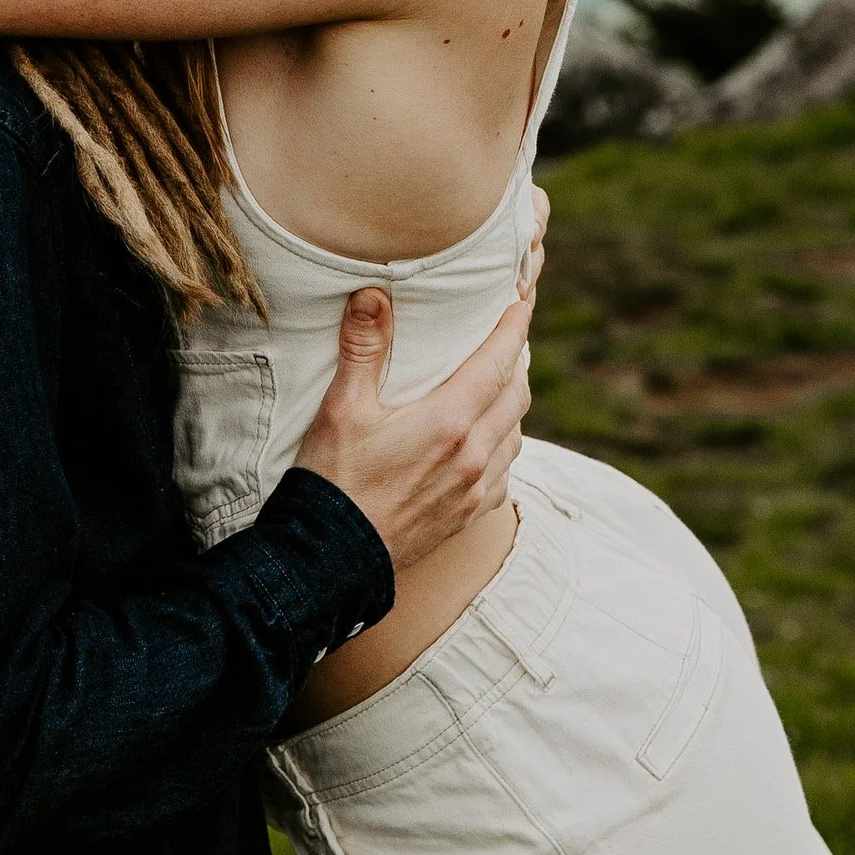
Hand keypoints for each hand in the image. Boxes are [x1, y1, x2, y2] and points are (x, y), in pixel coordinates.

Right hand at [296, 283, 532, 573]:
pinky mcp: (468, 515)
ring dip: (510, 403)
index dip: (516, 323)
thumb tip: (374, 294)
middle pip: (517, 391)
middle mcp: (475, 455)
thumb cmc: (333, 480)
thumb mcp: (341, 408)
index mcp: (450, 420)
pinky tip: (485, 442)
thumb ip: (363, 347)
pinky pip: (506, 473)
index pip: (500, 358)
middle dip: (515, 358)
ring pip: (516, 432)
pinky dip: (503, 447)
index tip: (523, 296)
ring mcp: (476, 489)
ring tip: (494, 384)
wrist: (331, 560)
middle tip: (506, 335)